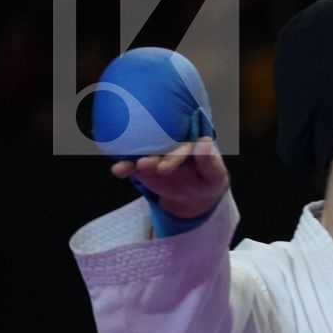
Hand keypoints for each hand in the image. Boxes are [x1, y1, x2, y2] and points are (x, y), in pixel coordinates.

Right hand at [110, 136, 227, 217]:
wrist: (193, 194)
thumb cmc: (207, 180)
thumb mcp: (215, 175)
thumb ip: (209, 162)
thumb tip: (204, 142)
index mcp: (188, 138)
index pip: (179, 141)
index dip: (173, 153)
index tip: (166, 167)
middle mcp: (168, 142)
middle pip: (156, 144)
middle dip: (149, 155)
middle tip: (146, 166)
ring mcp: (153, 152)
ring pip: (140, 152)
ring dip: (130, 159)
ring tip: (123, 167)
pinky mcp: (142, 164)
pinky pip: (131, 164)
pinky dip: (124, 167)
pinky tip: (118, 171)